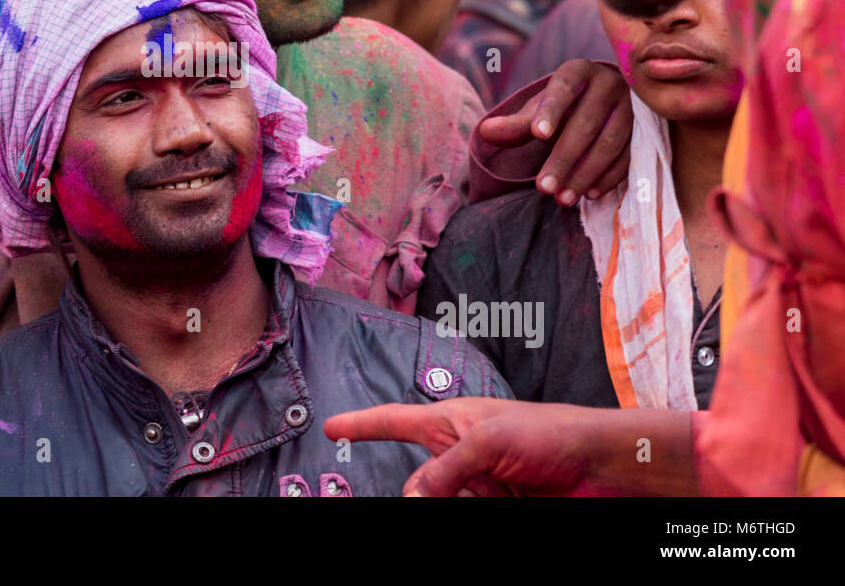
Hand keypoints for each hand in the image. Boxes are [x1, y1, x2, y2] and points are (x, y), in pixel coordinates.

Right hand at [324, 399, 695, 495]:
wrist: (603, 469)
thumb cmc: (552, 432)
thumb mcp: (487, 441)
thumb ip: (444, 468)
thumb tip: (411, 496)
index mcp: (451, 422)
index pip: (395, 421)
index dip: (362, 424)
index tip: (332, 429)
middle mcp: (460, 457)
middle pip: (416, 485)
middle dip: (417, 496)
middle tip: (436, 499)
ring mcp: (479, 488)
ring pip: (440, 504)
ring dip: (449, 503)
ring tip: (491, 494)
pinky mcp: (498, 509)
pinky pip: (467, 516)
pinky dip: (468, 512)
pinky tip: (494, 499)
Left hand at [477, 59, 630, 204]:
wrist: (603, 99)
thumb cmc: (562, 105)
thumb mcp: (537, 109)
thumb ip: (514, 123)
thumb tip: (484, 133)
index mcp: (577, 71)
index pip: (562, 88)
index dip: (550, 110)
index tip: (537, 135)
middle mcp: (609, 83)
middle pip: (585, 124)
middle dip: (563, 159)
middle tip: (542, 188)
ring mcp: (632, 106)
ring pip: (610, 143)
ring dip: (585, 174)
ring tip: (562, 199)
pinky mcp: (646, 128)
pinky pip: (629, 156)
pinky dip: (609, 177)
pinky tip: (589, 194)